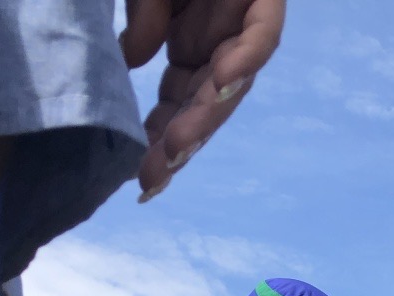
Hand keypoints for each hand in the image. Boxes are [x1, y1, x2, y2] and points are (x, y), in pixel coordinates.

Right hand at [123, 0, 286, 198]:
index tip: (141, 178)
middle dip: (177, 142)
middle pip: (203, 103)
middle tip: (153, 180)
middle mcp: (220, 42)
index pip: (178, 102)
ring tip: (177, 147)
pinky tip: (221, 81)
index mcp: (192, 44)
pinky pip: (261, 35)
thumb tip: (131, 62)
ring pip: (232, 82)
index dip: (160, 138)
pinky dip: (244, 59)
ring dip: (205, 114)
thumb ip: (142, 17)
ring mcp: (243, 22)